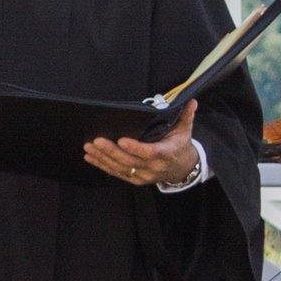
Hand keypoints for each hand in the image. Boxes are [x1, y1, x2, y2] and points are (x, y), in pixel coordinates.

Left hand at [85, 102, 200, 188]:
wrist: (182, 168)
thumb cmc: (180, 146)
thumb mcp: (185, 130)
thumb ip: (186, 116)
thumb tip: (191, 101)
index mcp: (166, 153)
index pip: (150, 152)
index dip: (135, 148)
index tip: (121, 140)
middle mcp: (154, 167)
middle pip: (130, 161)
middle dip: (111, 151)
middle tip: (96, 141)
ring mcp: (144, 175)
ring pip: (121, 168)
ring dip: (103, 158)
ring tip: (88, 148)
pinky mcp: (136, 179)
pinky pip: (117, 173)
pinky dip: (103, 166)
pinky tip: (90, 158)